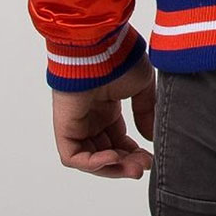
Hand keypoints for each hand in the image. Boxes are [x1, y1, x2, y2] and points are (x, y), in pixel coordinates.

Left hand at [51, 52, 155, 178]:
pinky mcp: (64, 129)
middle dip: (126, 163)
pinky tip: (114, 158)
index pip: (118, 138)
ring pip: (91, 158)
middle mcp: (90, 117)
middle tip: (144, 166)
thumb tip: (151, 136)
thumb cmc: (120, 58)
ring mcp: (76, 124)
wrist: (99, 49)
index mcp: (106, 106)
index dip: (133, 151)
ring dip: (113, 166)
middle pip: (106, 151)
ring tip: (133, 167)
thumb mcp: (142, 85)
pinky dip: (93, 164)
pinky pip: (74, 157)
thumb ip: (146, 111)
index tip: (149, 157)